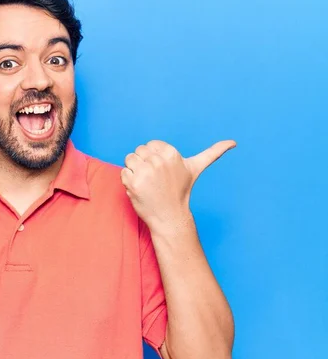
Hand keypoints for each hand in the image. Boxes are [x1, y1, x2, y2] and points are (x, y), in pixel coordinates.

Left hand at [121, 140, 235, 232]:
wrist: (170, 216)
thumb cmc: (181, 191)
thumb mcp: (196, 168)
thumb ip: (213, 153)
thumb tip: (233, 142)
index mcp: (172, 153)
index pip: (150, 145)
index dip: (154, 157)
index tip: (162, 170)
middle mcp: (159, 161)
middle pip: (138, 150)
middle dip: (144, 163)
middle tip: (154, 179)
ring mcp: (145, 172)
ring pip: (129, 159)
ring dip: (134, 171)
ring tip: (147, 183)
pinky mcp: (133, 183)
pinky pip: (123, 172)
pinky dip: (128, 181)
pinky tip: (139, 189)